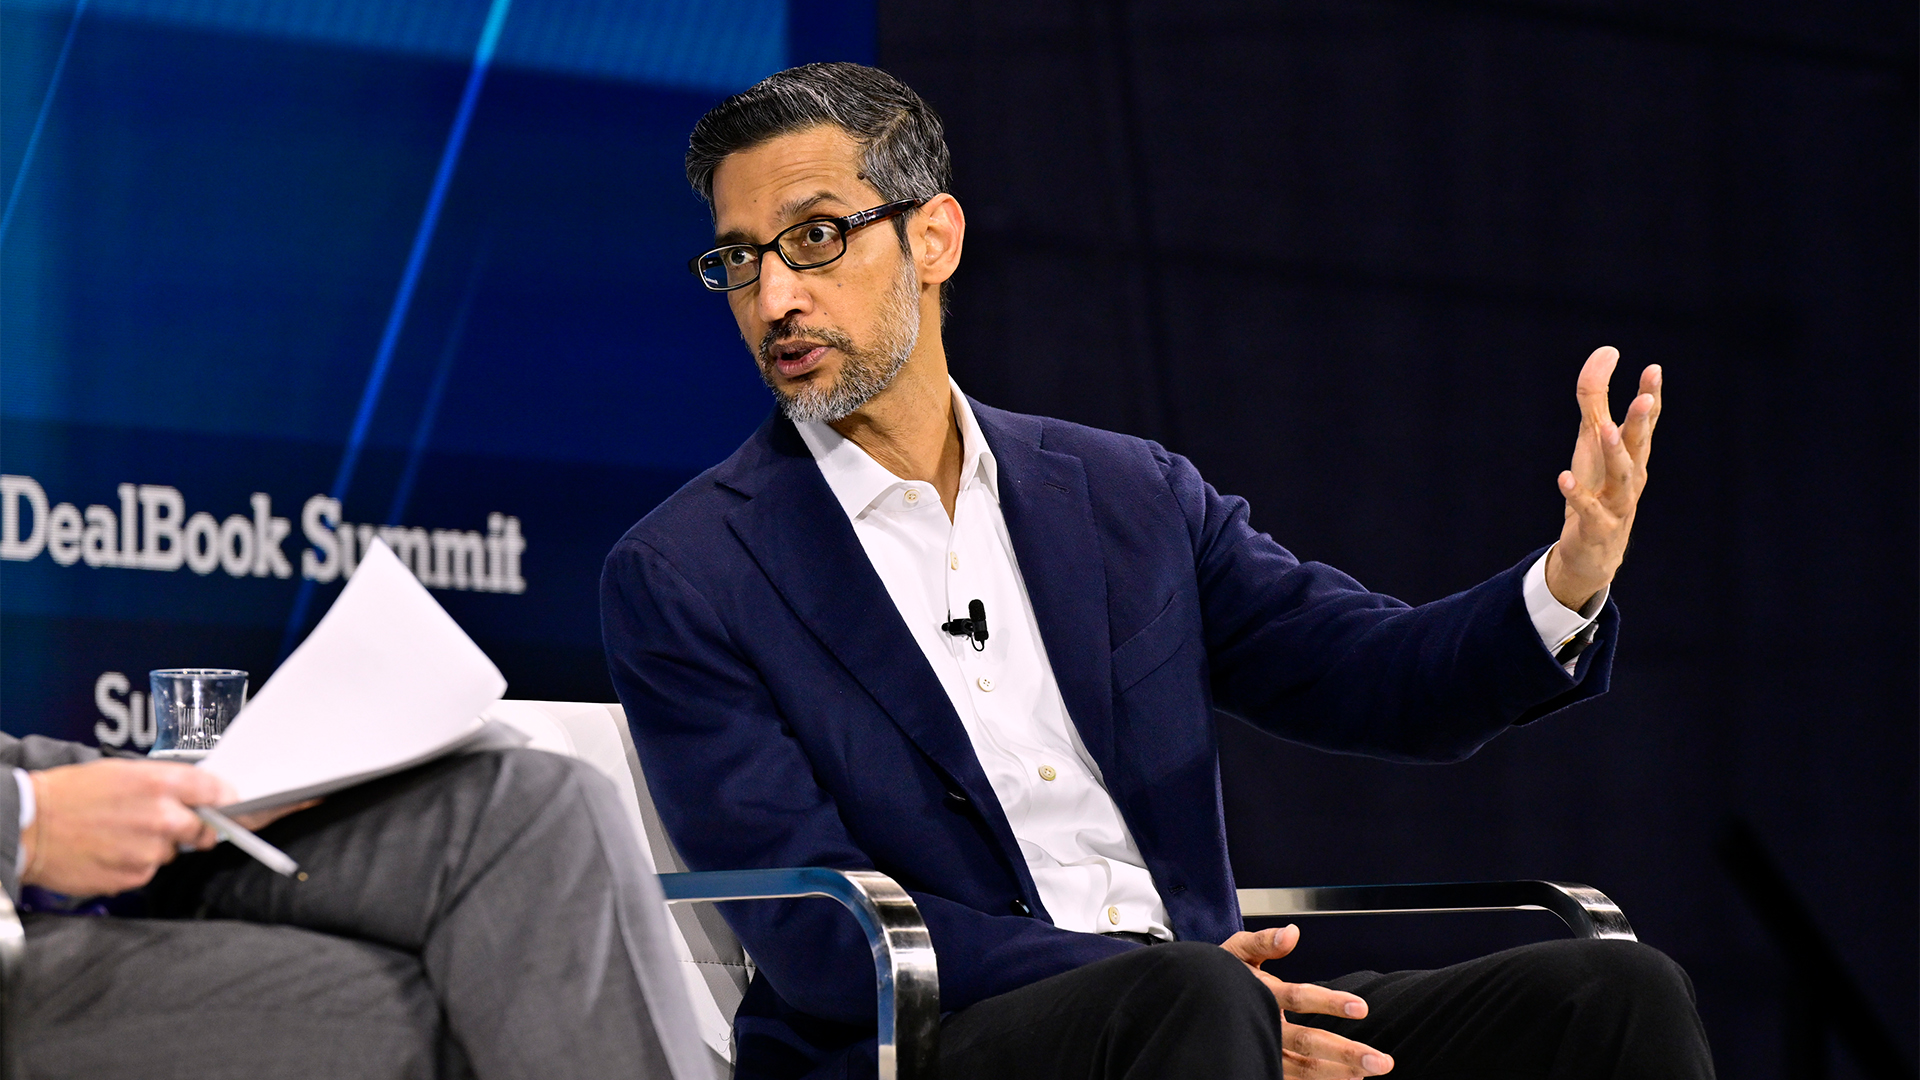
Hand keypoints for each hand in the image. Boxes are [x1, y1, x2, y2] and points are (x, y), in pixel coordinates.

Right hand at [20, 759, 233, 895]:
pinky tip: (110, 850)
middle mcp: (163, 817)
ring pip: (173, 852)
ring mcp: (150, 851)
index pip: (219, 792)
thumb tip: (202, 795)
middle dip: (193, 828)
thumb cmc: (71, 795)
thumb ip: (168, 783)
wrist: (29, 827)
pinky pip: (149, 871)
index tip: (229, 806)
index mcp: (162, 783)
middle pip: (206, 829)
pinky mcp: (134, 877)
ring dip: (158, 846)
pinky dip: (135, 864)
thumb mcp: (124, 771)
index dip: (226, 800)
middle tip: (164, 823)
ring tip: (121, 834)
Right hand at [1221, 925, 1393, 1076]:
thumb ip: (1263, 942)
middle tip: (1381, 1061)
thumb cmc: (1217, 974)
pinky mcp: (1262, 1062)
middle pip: (1307, 1043)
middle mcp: (1262, 1025)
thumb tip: (1292, 933)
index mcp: (1260, 994)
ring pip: (1303, 1068)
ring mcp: (1262, 1048)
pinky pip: (1293, 1079)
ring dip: (1338, 1073)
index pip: (1298, 999)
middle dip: (1345, 1053)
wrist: (1188, 1000)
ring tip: (1369, 1074)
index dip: (1329, 1002)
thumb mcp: (1236, 951)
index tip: (1361, 1008)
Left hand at [1546, 346, 1661, 610]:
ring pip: (1621, 477)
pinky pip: (1587, 509)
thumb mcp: (1592, 439)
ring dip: (1614, 454)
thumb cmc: (1597, 487)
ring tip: (1606, 430)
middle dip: (1641, 422)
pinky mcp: (1596, 527)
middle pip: (1639, 446)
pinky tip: (1563, 478)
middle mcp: (1630, 476)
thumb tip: (1606, 352)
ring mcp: (1617, 503)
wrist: (1594, 552)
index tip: (1653, 368)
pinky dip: (1577, 494)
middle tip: (1644, 398)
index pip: (1646, 422)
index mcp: (1633, 455)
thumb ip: (1596, 397)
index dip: (1650, 396)